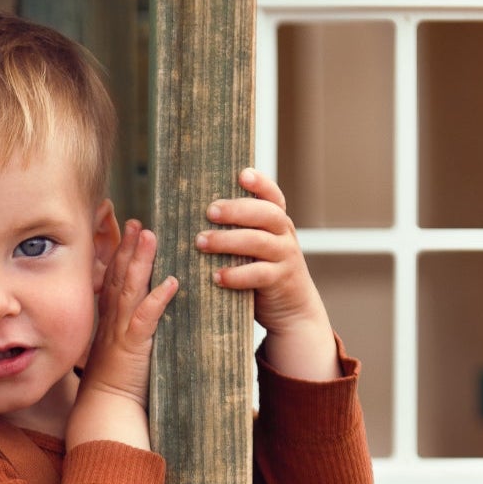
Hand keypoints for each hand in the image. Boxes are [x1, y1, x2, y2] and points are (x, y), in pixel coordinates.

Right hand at [81, 206, 180, 409]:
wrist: (105, 408)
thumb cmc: (116, 385)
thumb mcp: (120, 350)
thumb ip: (130, 330)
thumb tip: (146, 315)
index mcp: (109, 321)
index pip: (113, 280)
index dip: (120, 254)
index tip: (129, 232)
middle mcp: (112, 321)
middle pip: (119, 275)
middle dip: (128, 247)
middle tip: (138, 223)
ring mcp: (120, 331)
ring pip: (129, 289)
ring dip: (140, 261)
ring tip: (150, 236)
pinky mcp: (132, 346)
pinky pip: (145, 318)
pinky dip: (156, 299)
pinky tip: (170, 282)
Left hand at [197, 169, 340, 379]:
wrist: (292, 309)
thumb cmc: (261, 270)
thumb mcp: (255, 246)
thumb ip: (237, 229)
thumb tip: (190, 212)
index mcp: (276, 221)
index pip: (273, 196)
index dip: (261, 183)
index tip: (242, 174)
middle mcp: (283, 235)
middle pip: (265, 214)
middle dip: (237, 210)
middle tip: (210, 211)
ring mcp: (285, 257)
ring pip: (259, 242)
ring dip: (228, 240)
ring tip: (202, 242)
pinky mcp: (281, 281)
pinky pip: (260, 274)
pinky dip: (237, 274)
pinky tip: (217, 276)